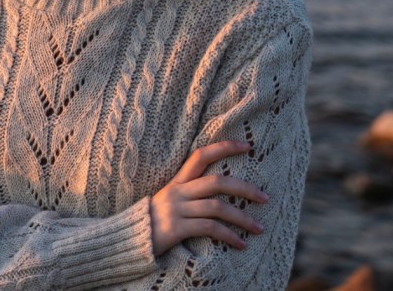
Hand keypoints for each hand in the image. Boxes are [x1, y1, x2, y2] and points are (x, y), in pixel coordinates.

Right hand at [149, 141, 268, 256]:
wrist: (127, 240)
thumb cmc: (151, 221)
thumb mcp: (168, 200)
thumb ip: (189, 193)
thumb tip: (218, 192)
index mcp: (177, 181)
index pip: (201, 155)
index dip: (224, 147)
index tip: (247, 146)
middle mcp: (178, 192)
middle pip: (217, 182)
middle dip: (245, 188)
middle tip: (265, 198)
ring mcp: (177, 209)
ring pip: (217, 207)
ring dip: (242, 218)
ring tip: (259, 228)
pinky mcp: (176, 228)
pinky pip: (209, 229)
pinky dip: (229, 236)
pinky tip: (241, 244)